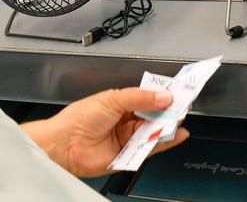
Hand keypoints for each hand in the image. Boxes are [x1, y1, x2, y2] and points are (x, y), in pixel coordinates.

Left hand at [21, 87, 189, 177]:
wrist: (64, 144)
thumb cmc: (78, 119)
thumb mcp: (113, 99)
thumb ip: (140, 98)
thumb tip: (163, 96)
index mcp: (121, 103)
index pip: (148, 97)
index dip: (162, 95)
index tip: (178, 92)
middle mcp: (125, 120)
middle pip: (154, 115)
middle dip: (169, 111)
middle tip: (182, 106)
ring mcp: (128, 138)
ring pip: (155, 131)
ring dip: (168, 126)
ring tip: (179, 120)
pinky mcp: (129, 154)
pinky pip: (151, 148)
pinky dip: (165, 143)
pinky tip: (176, 136)